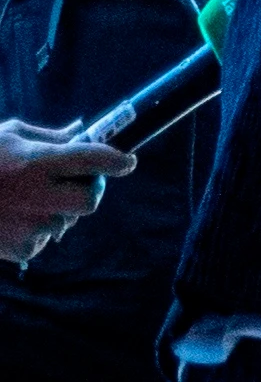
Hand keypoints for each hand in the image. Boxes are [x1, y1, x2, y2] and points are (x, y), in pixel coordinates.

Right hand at [0, 121, 127, 264]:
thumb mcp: (8, 136)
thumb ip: (49, 138)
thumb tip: (82, 132)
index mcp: (36, 162)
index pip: (93, 159)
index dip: (115, 159)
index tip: (127, 160)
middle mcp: (38, 195)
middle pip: (91, 199)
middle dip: (88, 189)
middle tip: (75, 180)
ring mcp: (32, 225)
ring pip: (66, 218)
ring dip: (55, 207)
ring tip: (19, 195)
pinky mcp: (23, 249)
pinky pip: (45, 236)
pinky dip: (34, 226)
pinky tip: (8, 215)